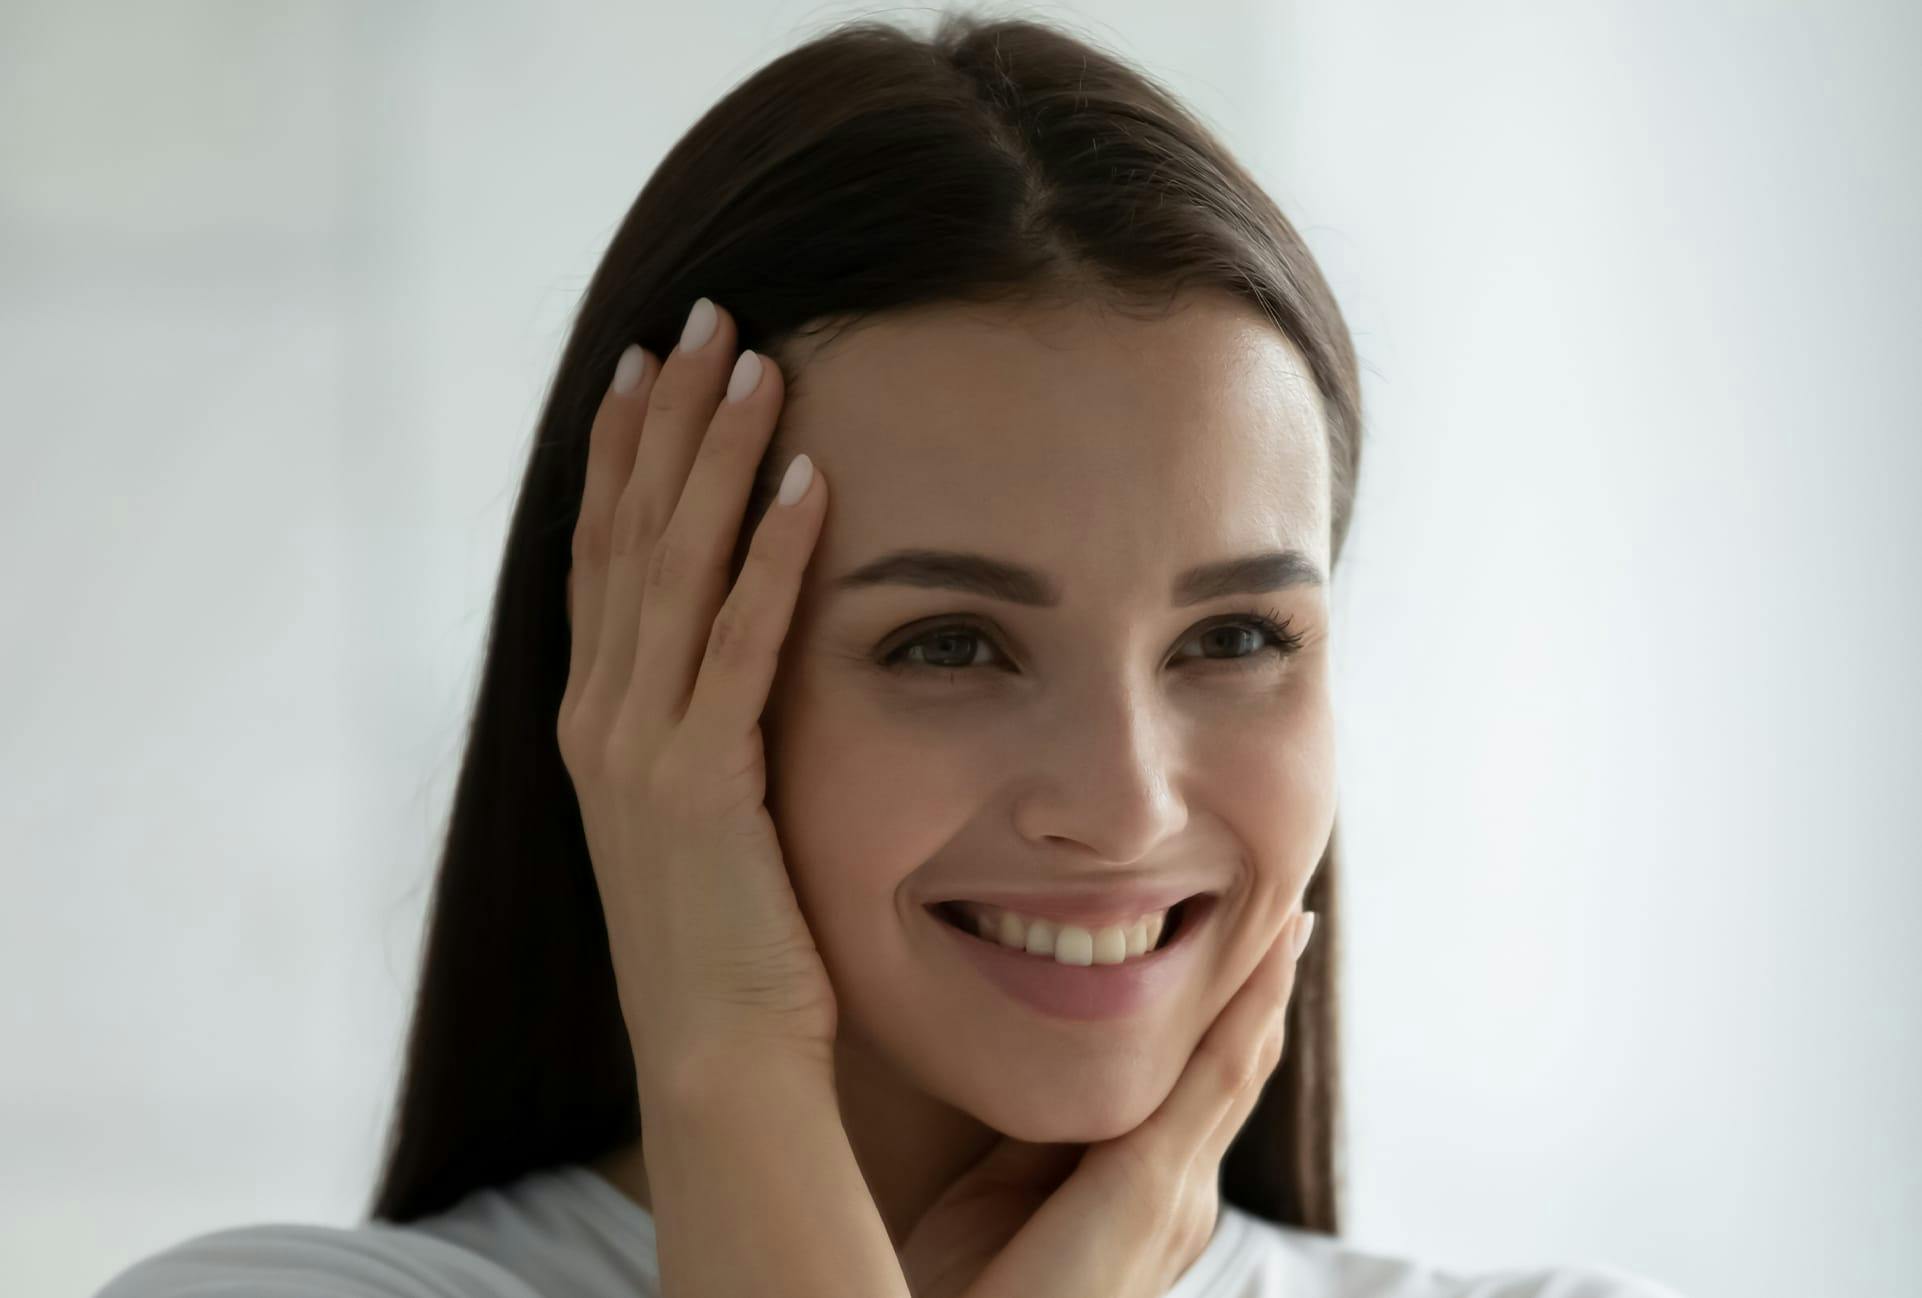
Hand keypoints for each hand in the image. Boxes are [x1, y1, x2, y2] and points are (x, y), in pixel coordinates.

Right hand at [557, 297, 836, 1097]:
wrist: (717, 1066)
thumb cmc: (729, 949)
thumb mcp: (697, 820)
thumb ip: (699, 729)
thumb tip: (730, 662)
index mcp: (597, 723)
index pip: (603, 556)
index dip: (621, 453)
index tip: (647, 364)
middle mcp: (600, 722)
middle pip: (628, 534)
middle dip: (664, 419)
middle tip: (703, 317)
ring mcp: (641, 753)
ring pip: (673, 568)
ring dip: (713, 456)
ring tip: (752, 359)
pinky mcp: (703, 789)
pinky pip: (739, 649)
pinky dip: (770, 560)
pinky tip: (808, 483)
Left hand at [899, 908, 1316, 1297]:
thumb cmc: (973, 1288)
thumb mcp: (1002, 1189)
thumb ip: (1043, 1132)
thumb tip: (1054, 1062)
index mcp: (1146, 1192)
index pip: (1197, 1084)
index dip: (1223, 1013)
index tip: (1240, 942)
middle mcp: (1181, 1193)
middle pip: (1234, 1067)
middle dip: (1261, 989)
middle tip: (1288, 908)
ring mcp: (1179, 1193)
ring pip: (1237, 1063)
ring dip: (1265, 985)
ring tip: (1288, 916)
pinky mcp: (1155, 1188)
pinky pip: (1216, 1076)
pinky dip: (1246, 1009)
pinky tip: (1263, 956)